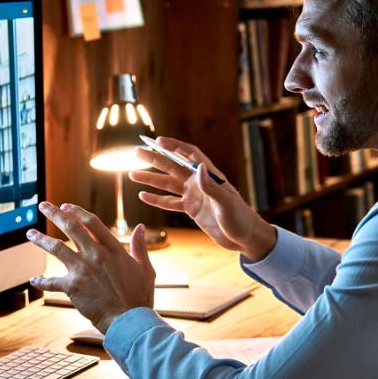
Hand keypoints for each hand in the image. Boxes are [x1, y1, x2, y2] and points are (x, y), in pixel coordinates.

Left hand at [28, 202, 155, 333]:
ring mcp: (83, 269)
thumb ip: (140, 246)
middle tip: (43, 206)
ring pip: (56, 248)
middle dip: (54, 214)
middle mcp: (96, 254)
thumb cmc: (139, 297)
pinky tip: (33, 280)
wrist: (129, 320)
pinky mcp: (73, 287)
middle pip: (71, 227)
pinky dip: (41, 282)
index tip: (66, 206)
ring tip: (30, 233)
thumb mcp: (145, 268)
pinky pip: (51, 282)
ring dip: (41, 239)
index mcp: (113, 248)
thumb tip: (140, 227)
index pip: (91, 222)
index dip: (77, 211)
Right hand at [130, 136, 274, 260]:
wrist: (245, 238)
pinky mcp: (191, 209)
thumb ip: (211, 187)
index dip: (174, 146)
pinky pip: (170, 202)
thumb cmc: (240, 218)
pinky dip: (156, 200)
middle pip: (172, 166)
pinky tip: (143, 196)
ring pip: (167, 184)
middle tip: (136, 151)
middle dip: (155, 159)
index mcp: (209, 176)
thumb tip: (199, 168)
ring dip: (151, 179)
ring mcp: (194, 196)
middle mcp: (199, 183)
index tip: (158, 141)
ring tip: (132, 174)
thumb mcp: (226, 203)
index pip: (189, 155)